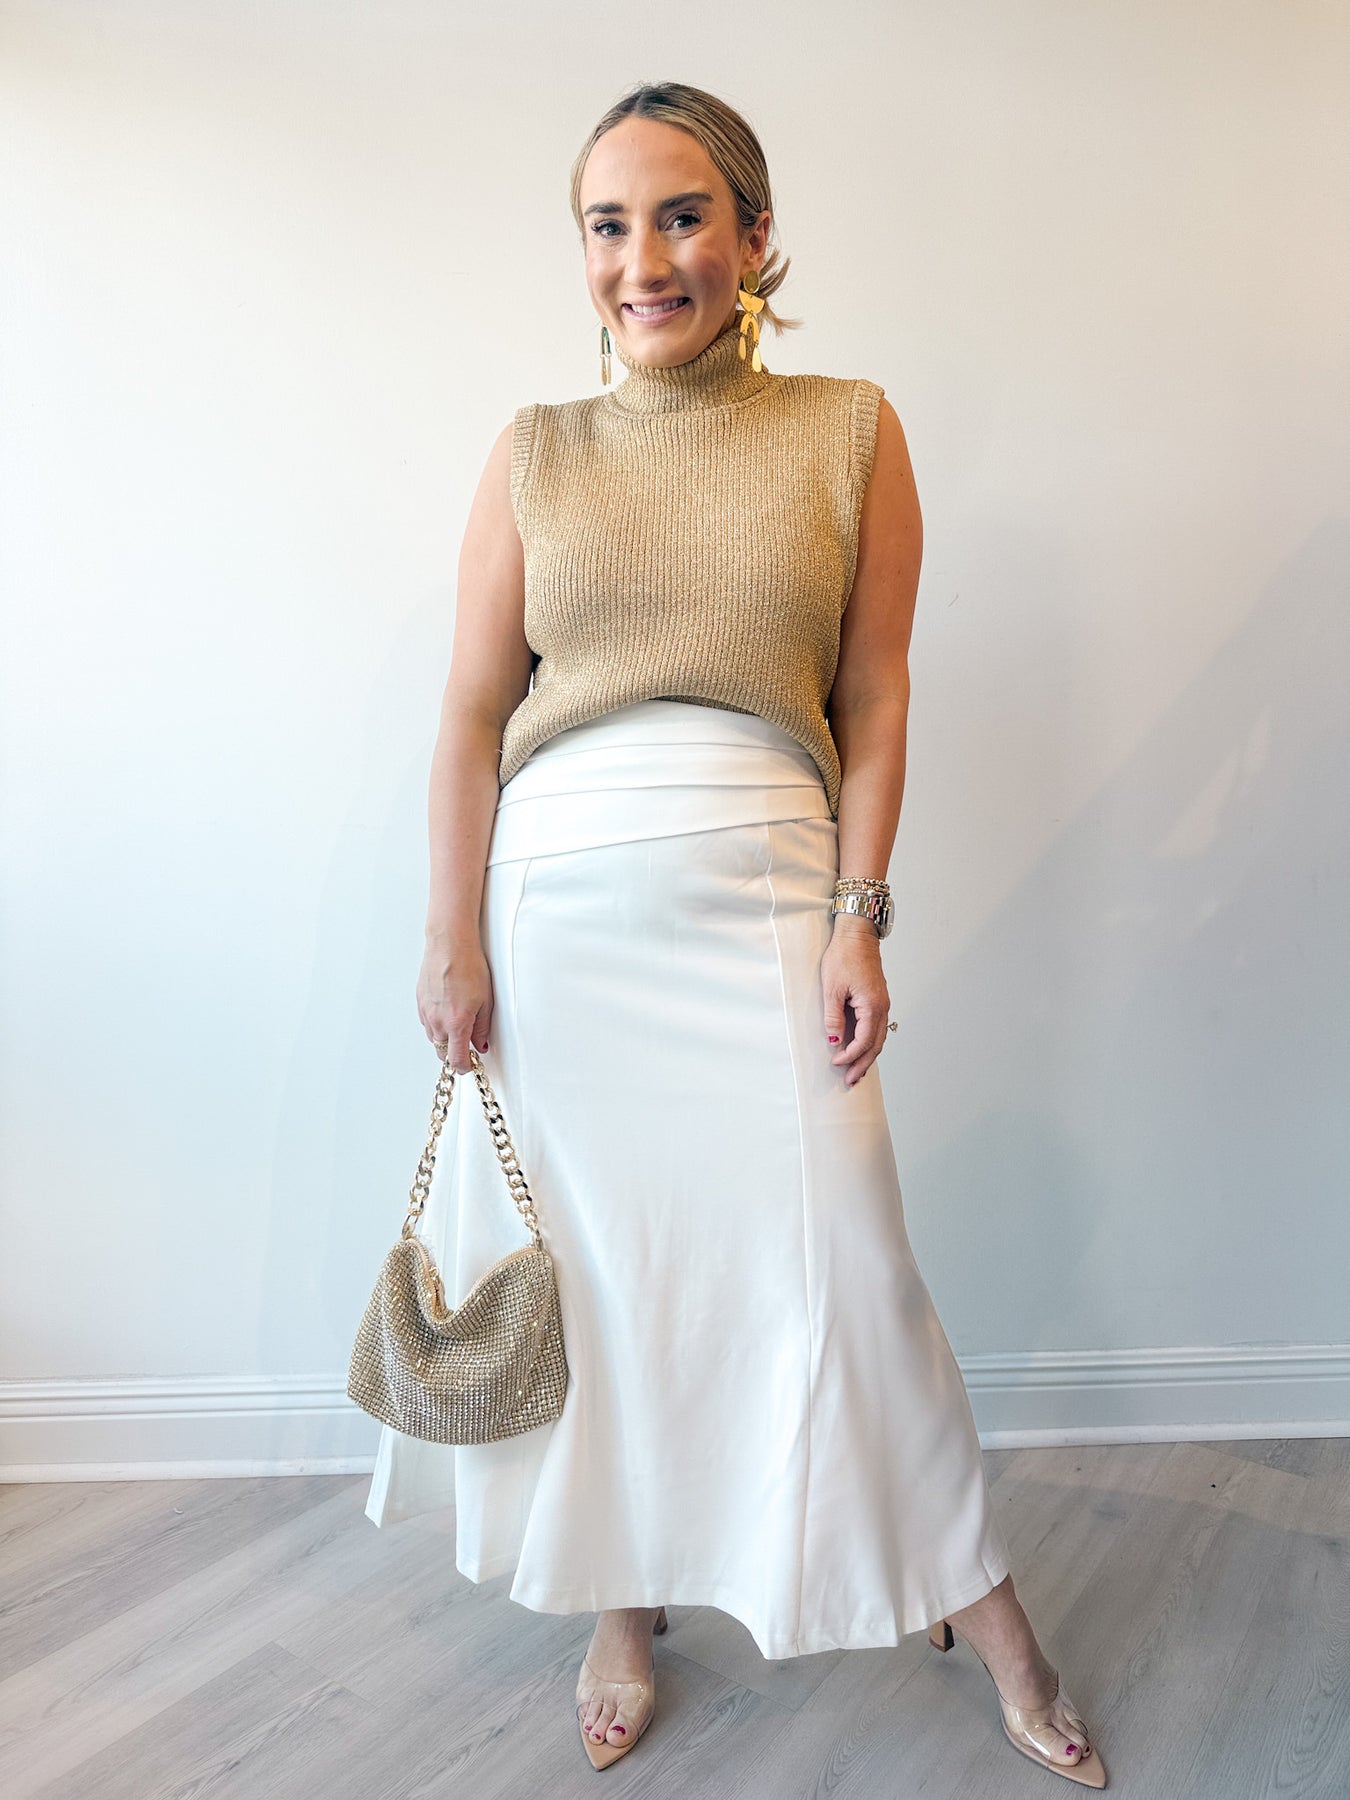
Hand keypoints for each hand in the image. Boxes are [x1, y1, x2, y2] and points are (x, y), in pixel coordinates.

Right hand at [418, 931, 493, 1070]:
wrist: (449, 945)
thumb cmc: (468, 966)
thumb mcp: (486, 1000)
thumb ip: (482, 1027)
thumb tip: (481, 1044)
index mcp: (456, 1023)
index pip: (456, 1060)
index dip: (465, 1067)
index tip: (471, 1065)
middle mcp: (437, 1021)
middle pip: (443, 1052)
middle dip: (454, 1054)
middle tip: (467, 1046)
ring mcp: (426, 1012)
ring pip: (434, 1038)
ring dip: (445, 1039)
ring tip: (458, 1023)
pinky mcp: (420, 1002)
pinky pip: (427, 1023)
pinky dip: (436, 1025)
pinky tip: (447, 1011)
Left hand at [821, 917, 889, 1085]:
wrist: (856, 934)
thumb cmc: (844, 955)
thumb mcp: (832, 988)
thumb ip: (833, 1017)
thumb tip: (835, 1041)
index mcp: (872, 1005)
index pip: (863, 1041)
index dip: (850, 1056)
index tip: (835, 1063)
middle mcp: (882, 1007)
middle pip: (876, 1045)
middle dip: (862, 1064)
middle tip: (851, 1080)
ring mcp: (882, 1003)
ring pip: (878, 1038)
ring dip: (867, 1056)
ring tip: (856, 1071)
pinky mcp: (877, 999)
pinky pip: (876, 1027)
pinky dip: (869, 1043)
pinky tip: (861, 1049)